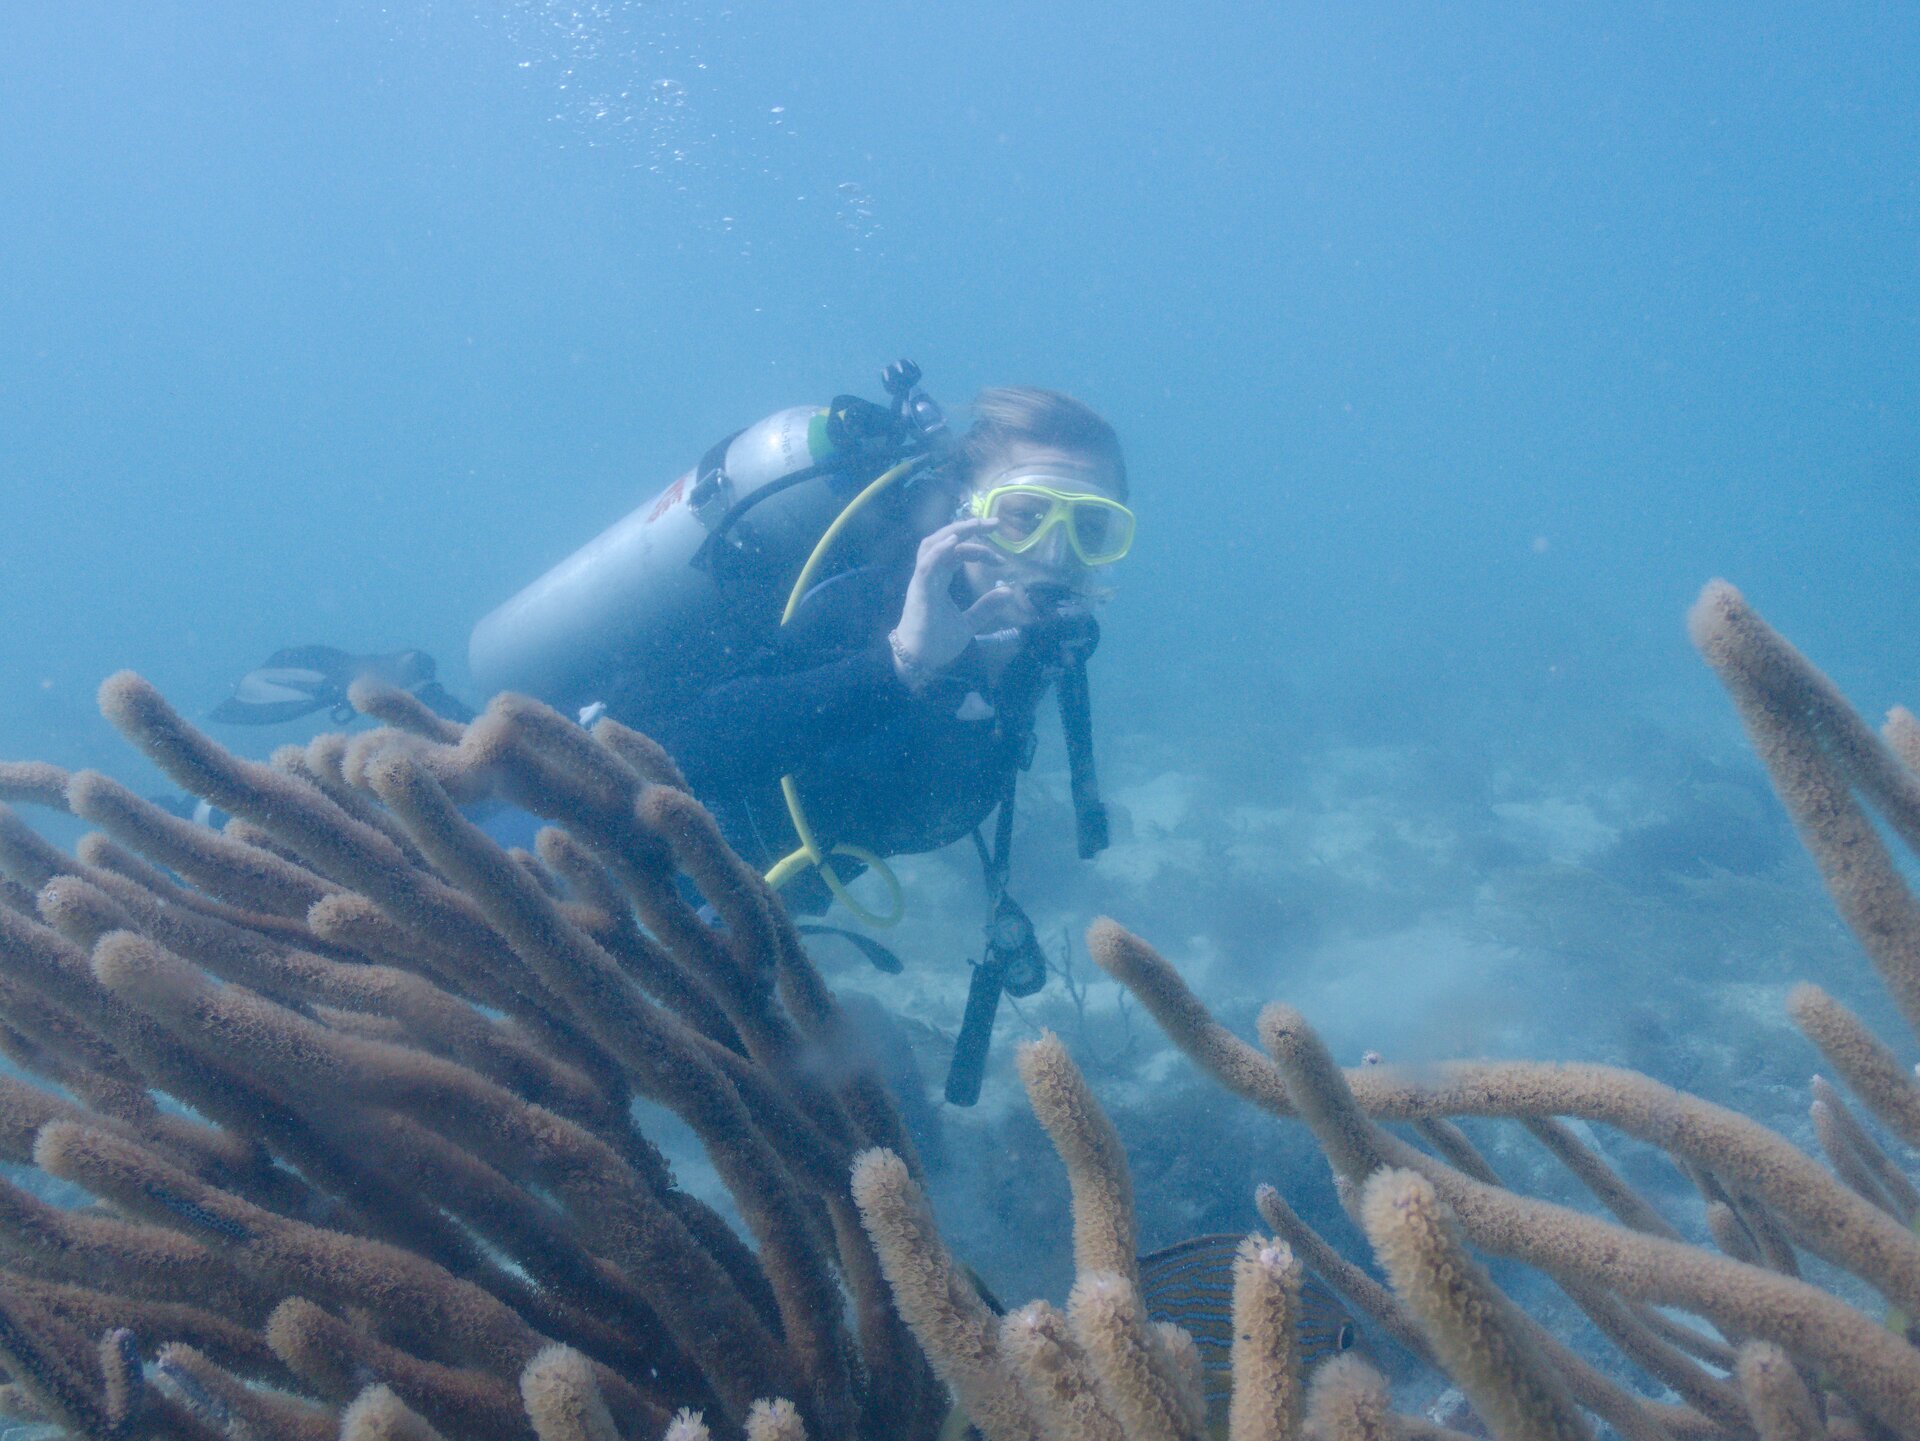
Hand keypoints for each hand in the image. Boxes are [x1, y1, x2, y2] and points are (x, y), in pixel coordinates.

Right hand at [890, 519, 1030, 683]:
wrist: (920, 662)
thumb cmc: (938, 642)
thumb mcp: (970, 623)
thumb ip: (986, 607)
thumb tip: (1008, 592)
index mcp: (938, 579)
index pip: (956, 552)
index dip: (979, 549)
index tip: (1002, 559)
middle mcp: (928, 575)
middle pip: (944, 540)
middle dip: (969, 527)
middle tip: (995, 523)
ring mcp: (921, 581)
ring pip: (932, 544)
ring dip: (953, 531)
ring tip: (976, 523)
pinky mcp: (919, 591)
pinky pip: (926, 565)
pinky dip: (939, 550)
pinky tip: (954, 540)